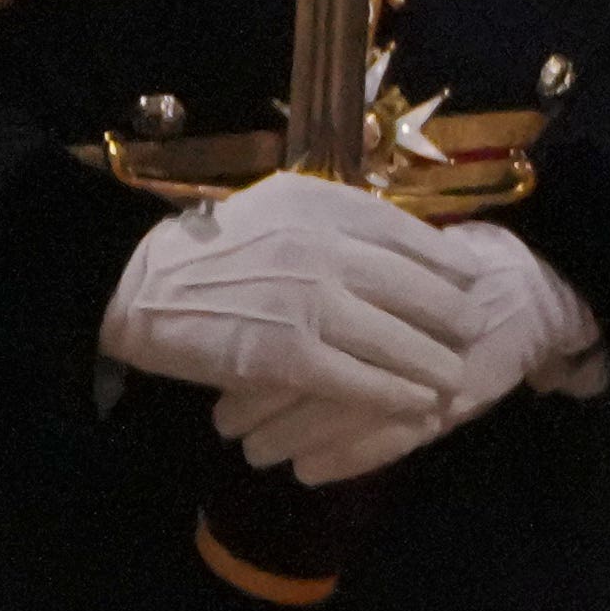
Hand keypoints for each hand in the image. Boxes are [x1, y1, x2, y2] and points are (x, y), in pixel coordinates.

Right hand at [107, 173, 488, 440]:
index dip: (452, 266)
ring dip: (436, 365)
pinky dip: (398, 395)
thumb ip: (339, 217)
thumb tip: (406, 236)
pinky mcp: (287, 354)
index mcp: (323, 206)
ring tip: (454, 378)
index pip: (413, 237)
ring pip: (400, 341)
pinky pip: (363, 381)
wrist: (136, 285)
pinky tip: (419, 404)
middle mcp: (322, 248)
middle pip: (420, 291)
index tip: (472, 282)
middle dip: (456, 319)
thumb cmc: (214, 250)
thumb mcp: (280, 206)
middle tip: (473, 334)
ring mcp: (307, 303)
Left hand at [220, 225, 603, 483]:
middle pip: (309, 372)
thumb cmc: (442, 275)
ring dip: (292, 438)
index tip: (217, 380)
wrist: (526, 292)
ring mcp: (420, 371)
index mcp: (367, 285)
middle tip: (226, 427)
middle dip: (262, 406)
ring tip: (257, 454)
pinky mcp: (446, 405)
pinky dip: (346, 459)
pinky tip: (310, 472)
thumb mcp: (383, 255)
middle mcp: (389, 329)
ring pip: (341, 412)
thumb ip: (334, 276)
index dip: (252, 359)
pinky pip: (387, 440)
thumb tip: (251, 293)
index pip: (295, 327)